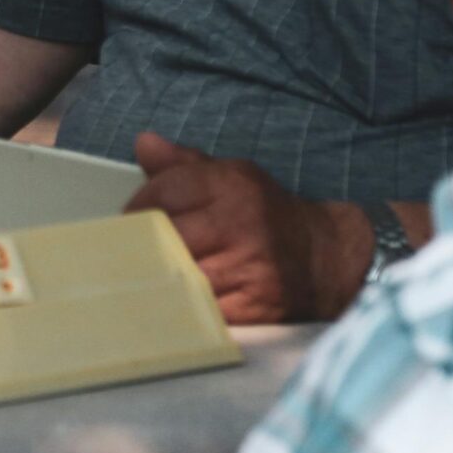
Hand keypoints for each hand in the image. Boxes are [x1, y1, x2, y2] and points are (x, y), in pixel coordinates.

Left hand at [126, 132, 368, 322]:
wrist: (324, 258)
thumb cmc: (266, 216)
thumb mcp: (231, 178)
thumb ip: (183, 165)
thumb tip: (144, 143)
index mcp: (232, 185)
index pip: (163, 194)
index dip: (137, 210)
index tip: (128, 224)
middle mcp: (241, 222)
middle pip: (166, 236)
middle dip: (142, 248)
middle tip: (129, 256)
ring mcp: (248, 266)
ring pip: (178, 275)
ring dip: (158, 280)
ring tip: (147, 280)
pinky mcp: (253, 306)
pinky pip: (199, 309)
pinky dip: (181, 307)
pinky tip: (173, 303)